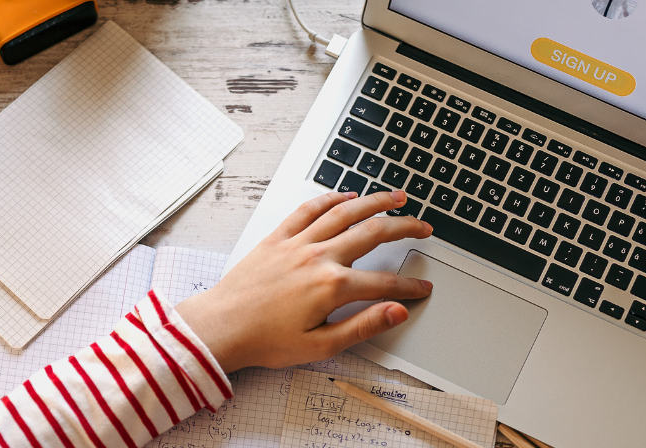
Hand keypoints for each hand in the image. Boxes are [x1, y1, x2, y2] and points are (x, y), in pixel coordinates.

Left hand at [175, 191, 433, 371]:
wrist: (221, 327)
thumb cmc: (265, 341)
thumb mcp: (320, 345)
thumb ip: (363, 326)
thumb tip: (397, 312)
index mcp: (332, 287)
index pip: (384, 282)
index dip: (409, 286)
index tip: (423, 288)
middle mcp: (318, 257)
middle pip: (372, 233)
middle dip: (404, 228)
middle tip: (424, 227)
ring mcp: (298, 243)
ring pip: (345, 212)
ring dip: (375, 202)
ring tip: (397, 197)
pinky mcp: (278, 237)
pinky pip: (308, 209)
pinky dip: (330, 199)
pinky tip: (346, 196)